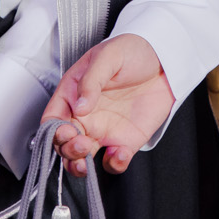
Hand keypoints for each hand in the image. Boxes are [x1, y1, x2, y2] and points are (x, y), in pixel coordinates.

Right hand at [43, 35, 174, 174]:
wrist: (165, 60)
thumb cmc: (132, 51)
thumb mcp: (109, 56)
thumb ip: (91, 81)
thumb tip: (80, 106)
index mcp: (73, 94)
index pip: (53, 118)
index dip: (53, 130)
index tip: (65, 132)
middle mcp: (85, 116)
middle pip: (63, 143)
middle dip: (66, 151)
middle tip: (81, 145)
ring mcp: (103, 130)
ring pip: (81, 158)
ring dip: (79, 166)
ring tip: (87, 163)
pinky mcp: (124, 141)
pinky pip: (113, 161)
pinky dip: (113, 164)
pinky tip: (119, 154)